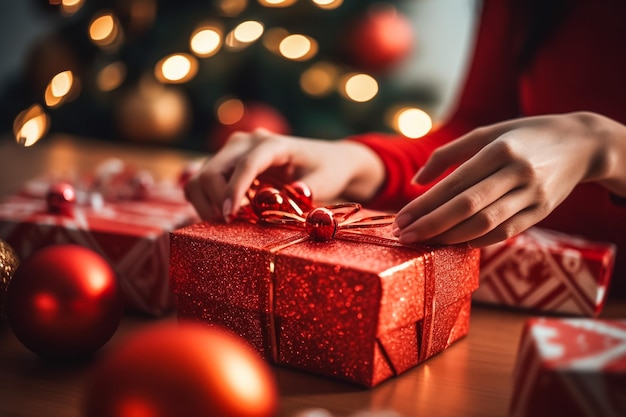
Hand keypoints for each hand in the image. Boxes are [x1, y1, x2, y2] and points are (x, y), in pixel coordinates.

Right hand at [184, 128, 384, 220]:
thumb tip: (294, 194)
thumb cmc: (328, 170)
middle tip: (230, 225)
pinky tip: (228, 213)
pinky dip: (206, 200)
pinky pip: (203, 181)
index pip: (246, 165)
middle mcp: (248, 142)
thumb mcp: (325, 181)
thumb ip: (309, 188)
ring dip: (206, 202)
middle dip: (215, 200)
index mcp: (273, 144)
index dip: (234, 191)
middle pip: (213, 169)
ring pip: (202, 176)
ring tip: (228, 221)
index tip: (229, 216)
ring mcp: (234, 151)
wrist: (327, 160)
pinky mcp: (228, 163)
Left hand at [392, 112, 625, 247]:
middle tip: (404, 236)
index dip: (425, 204)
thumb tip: (416, 181)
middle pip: (467, 207)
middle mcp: (518, 172)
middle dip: (431, 225)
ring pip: (485, 224)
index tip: (400, 219)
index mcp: (500, 149)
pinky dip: (478, 240)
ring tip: (425, 241)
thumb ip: (448, 154)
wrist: (581, 145)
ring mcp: (533, 195)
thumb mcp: (487, 133)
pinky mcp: (542, 212)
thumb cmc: (523, 136)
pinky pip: (505, 232)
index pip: (455, 183)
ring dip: (450, 237)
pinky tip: (455, 242)